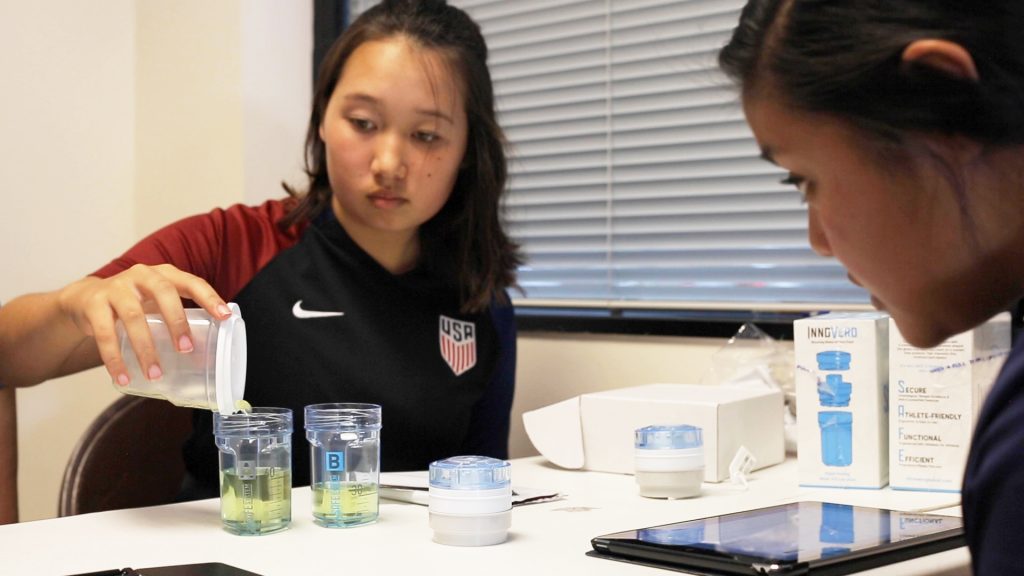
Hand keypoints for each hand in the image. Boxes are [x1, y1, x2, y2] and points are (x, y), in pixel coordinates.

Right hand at [56, 264, 230, 386]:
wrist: (85, 299)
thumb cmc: (134, 304)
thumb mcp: (156, 306)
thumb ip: (177, 323)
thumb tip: (204, 359)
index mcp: (164, 275)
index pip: (191, 282)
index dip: (209, 298)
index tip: (225, 316)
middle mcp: (141, 275)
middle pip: (163, 292)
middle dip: (177, 322)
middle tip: (186, 350)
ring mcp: (116, 287)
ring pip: (133, 316)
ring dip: (145, 348)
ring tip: (155, 374)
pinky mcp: (93, 303)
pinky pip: (105, 333)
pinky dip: (114, 358)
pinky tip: (122, 377)